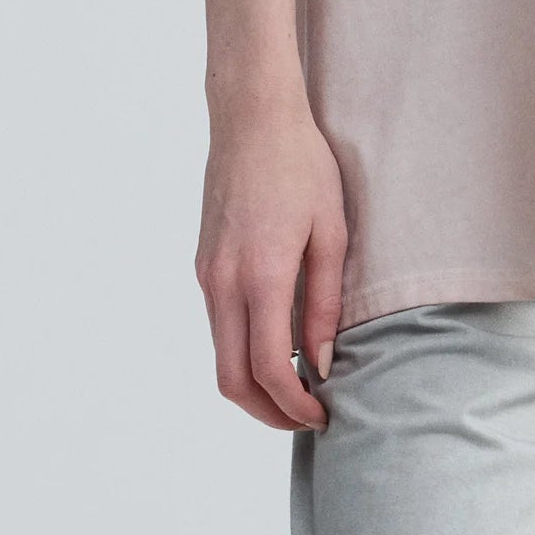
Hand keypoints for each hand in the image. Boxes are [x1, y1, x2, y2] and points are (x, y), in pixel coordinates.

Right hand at [195, 92, 348, 430]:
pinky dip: (243, 350)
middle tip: (307, 417)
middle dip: (267, 412)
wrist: (253, 117)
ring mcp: (207, 274)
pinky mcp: (204, 264)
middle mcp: (223, 282)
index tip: (323, 414)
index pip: (267, 369)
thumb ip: (324, 303)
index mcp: (260, 275)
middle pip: (230, 379)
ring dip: (253, 384)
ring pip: (219, 356)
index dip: (294, 406)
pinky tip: (278, 344)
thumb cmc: (302, 165)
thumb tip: (319, 362)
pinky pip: (218, 325)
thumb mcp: (331, 232)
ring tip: (299, 386)